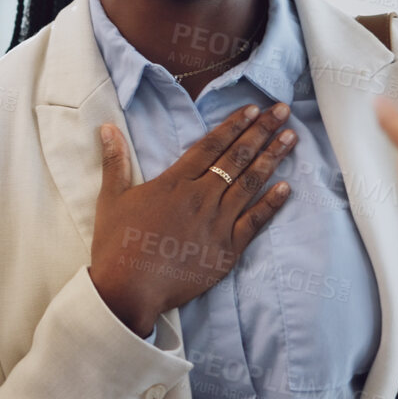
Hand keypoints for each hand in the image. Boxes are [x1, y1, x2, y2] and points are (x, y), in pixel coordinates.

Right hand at [88, 104, 296, 336]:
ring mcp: (217, 224)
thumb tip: (107, 127)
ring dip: (272, 158)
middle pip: (237, 158)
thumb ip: (115, 161)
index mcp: (175, 182)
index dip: (233, 125)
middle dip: (261, 132)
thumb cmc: (117, 244)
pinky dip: (271, 204)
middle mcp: (201, 197)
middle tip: (283, 111)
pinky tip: (287, 188)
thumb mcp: (111, 198)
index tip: (253, 109)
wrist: (129, 289)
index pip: (211, 145)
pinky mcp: (227, 250)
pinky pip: (255, 222)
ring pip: (250, 184)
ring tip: (291, 138)